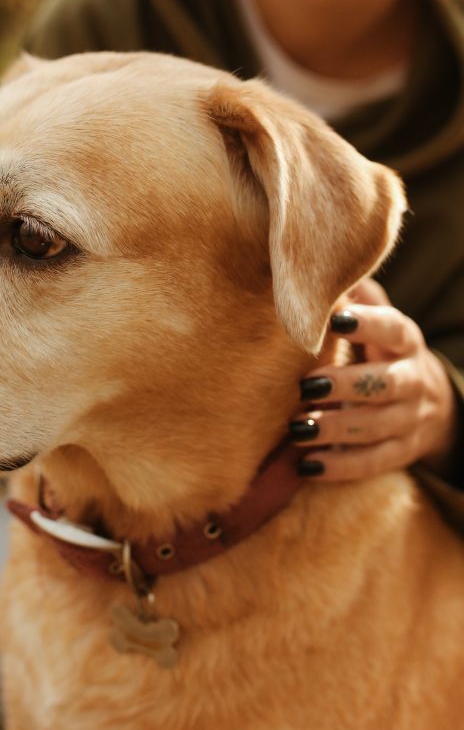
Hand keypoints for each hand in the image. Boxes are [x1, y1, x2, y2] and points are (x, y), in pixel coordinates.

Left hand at [292, 278, 458, 481]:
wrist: (432, 402)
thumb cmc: (384, 351)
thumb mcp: (380, 320)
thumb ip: (357, 297)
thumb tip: (321, 262)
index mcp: (404, 340)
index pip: (391, 329)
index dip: (366, 325)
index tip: (333, 321)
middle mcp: (412, 379)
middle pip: (384, 385)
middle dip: (345, 386)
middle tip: (305, 387)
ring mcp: (410, 419)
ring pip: (376, 427)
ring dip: (335, 429)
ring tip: (297, 430)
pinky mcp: (402, 451)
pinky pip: (374, 462)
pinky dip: (341, 467)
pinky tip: (307, 465)